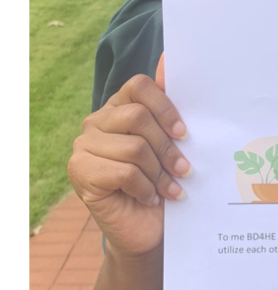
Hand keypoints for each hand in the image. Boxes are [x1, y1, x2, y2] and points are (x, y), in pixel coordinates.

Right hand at [72, 66, 190, 258]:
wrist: (149, 230)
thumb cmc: (165, 184)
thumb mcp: (175, 146)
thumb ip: (171, 109)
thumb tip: (167, 59)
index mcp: (119, 109)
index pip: (139, 86)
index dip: (166, 107)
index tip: (185, 133)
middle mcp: (97, 123)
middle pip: (138, 117)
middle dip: (168, 147)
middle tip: (184, 169)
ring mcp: (84, 146)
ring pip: (134, 147)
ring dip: (160, 173)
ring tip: (169, 188)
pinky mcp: (80, 171)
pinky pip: (123, 172)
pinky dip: (146, 188)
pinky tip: (150, 197)